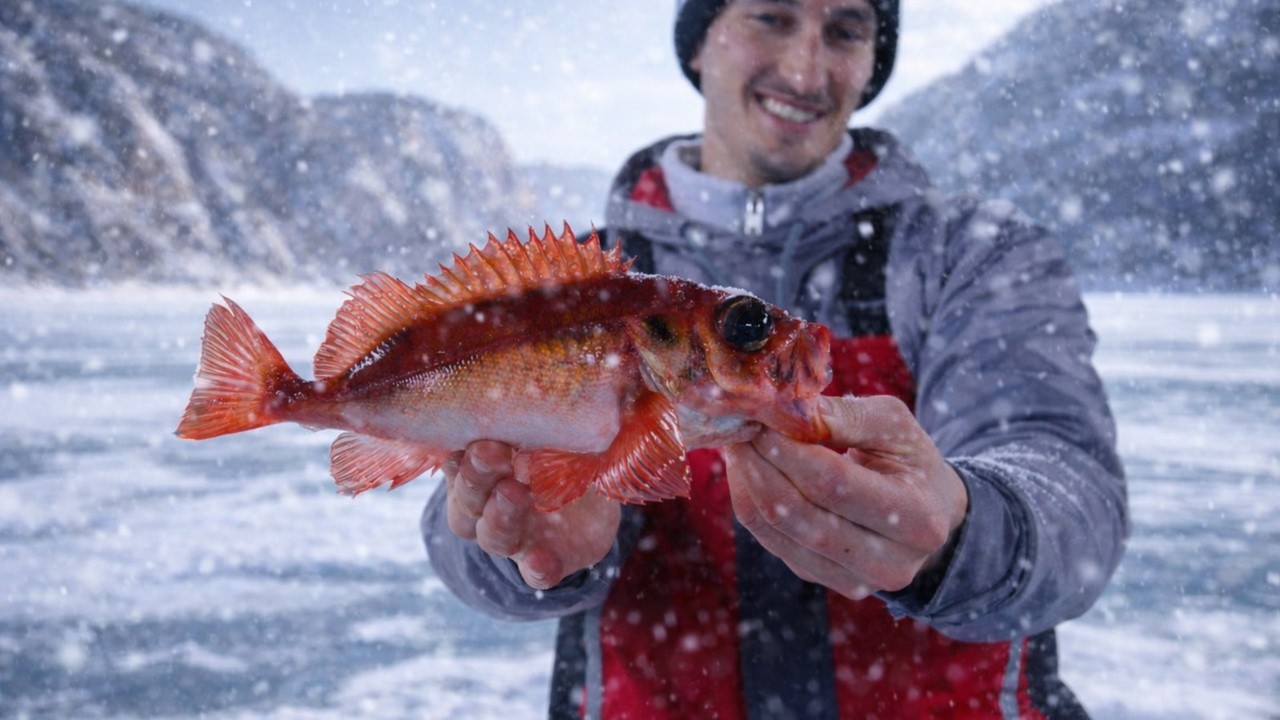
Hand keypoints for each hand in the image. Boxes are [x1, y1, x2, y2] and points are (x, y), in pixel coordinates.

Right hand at [444, 440, 620, 589]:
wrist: (596, 502)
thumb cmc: (560, 455)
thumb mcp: (550, 435)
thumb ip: (537, 430)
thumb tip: (529, 416)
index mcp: (483, 476)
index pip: (456, 470)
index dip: (459, 459)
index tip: (476, 438)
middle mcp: (490, 511)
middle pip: (467, 503)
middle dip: (476, 477)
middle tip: (492, 452)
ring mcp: (518, 540)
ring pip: (493, 537)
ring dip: (500, 516)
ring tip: (514, 492)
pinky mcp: (548, 562)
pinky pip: (537, 572)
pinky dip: (537, 568)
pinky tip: (541, 560)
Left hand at [723, 395, 967, 598]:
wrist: (928, 514)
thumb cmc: (908, 460)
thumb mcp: (894, 426)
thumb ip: (845, 416)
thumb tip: (785, 409)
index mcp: (917, 519)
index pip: (834, 484)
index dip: (788, 450)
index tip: (759, 417)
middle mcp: (888, 562)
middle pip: (800, 514)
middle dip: (759, 465)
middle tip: (736, 427)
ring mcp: (853, 580)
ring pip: (777, 532)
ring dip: (747, 483)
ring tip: (737, 443)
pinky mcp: (822, 580)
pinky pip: (770, 541)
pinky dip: (750, 501)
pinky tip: (747, 469)